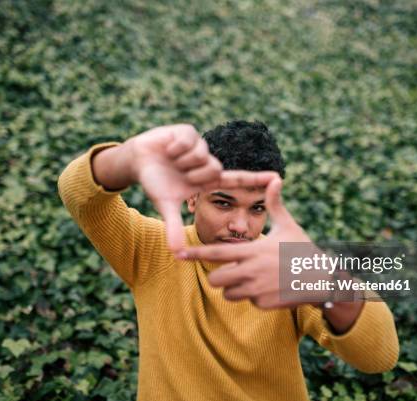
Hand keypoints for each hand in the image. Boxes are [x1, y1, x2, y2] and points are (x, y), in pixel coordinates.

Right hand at [131, 124, 278, 252]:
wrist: (137, 161)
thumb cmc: (156, 182)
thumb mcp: (166, 205)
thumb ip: (174, 227)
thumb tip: (176, 253)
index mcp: (207, 179)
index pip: (237, 179)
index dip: (257, 179)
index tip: (278, 178)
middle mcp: (207, 162)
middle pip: (216, 169)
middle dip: (195, 175)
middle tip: (180, 174)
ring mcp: (199, 146)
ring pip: (202, 156)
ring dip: (183, 162)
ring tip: (172, 160)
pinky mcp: (187, 132)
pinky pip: (189, 141)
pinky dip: (175, 148)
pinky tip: (167, 149)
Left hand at [179, 176, 313, 308]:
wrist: (324, 280)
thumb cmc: (304, 250)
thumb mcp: (289, 226)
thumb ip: (275, 206)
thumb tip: (275, 179)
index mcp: (254, 250)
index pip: (216, 252)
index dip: (195, 254)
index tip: (179, 255)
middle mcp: (252, 271)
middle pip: (216, 279)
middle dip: (218, 276)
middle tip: (231, 271)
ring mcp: (258, 290)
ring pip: (229, 294)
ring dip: (234, 289)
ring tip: (254, 279)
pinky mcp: (265, 304)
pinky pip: (248, 303)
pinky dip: (254, 298)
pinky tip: (270, 289)